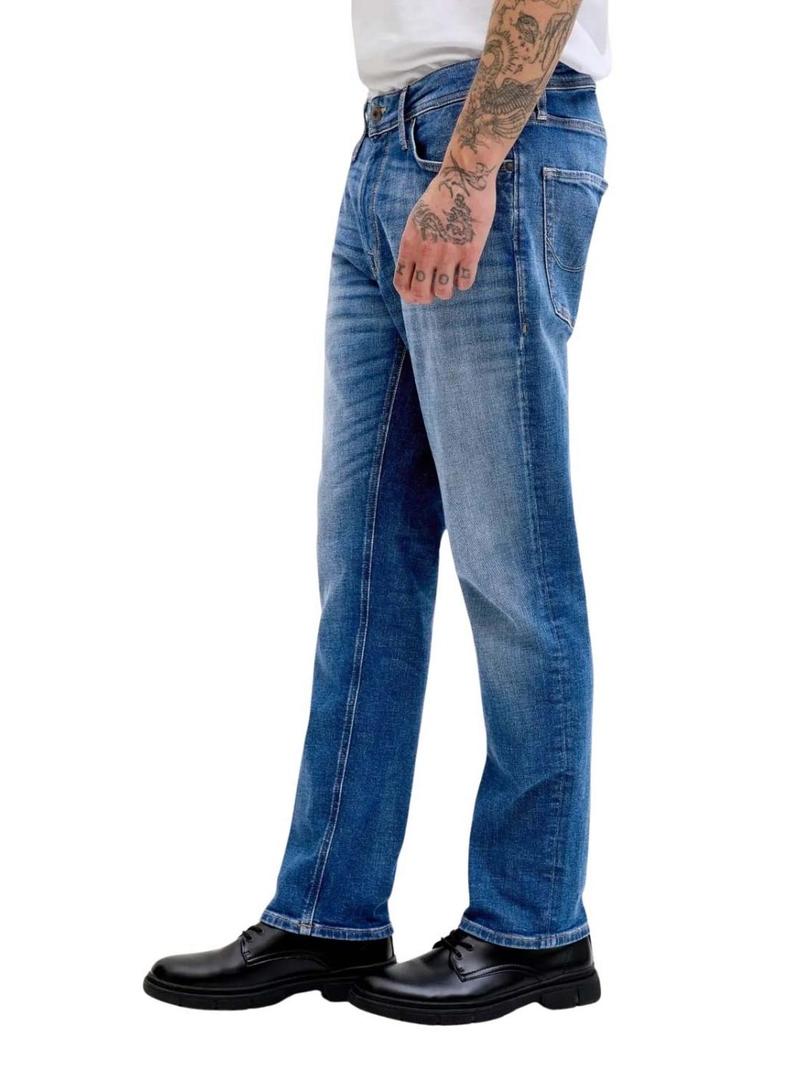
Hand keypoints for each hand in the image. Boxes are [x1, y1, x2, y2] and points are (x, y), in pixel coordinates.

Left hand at [394, 155, 496, 304]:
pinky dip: (464, 282)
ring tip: (450, 279)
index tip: (417, 294)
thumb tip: (414, 270)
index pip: (401, 283)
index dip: (408, 294)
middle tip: (434, 289)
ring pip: (443, 293)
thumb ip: (413, 245)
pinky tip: (465, 271)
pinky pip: (465, 283)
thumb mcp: (416, 220)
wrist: (464, 179)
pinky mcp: (470, 252)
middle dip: (426, 297)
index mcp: (410, 244)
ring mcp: (448, 254)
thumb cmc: (440, 197)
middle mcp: (426, 252)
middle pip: (421, 294)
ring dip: (446, 290)